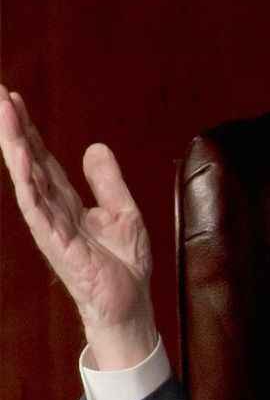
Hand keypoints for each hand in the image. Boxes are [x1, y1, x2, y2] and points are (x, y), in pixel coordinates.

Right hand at [0, 87, 156, 368]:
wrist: (128, 301)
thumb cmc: (122, 263)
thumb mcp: (122, 211)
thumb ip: (107, 181)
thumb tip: (94, 147)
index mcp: (66, 201)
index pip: (42, 157)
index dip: (28, 128)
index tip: (12, 98)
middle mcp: (52, 209)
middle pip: (28, 160)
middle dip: (12, 128)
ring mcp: (50, 225)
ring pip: (26, 178)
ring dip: (15, 145)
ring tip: (4, 113)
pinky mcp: (57, 242)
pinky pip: (37, 207)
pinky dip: (27, 182)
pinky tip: (20, 158)